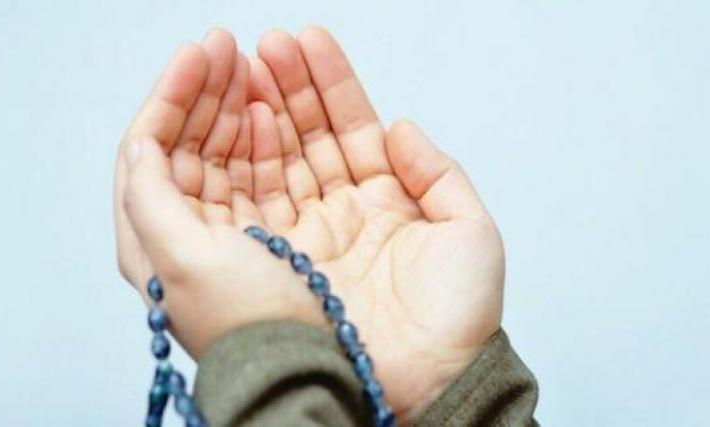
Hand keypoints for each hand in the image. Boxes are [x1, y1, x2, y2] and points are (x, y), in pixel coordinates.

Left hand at [114, 30, 324, 356]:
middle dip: (206, 92)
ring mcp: (244, 232)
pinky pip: (272, 170)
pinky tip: (272, 110)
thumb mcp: (181, 262)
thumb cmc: (254, 328)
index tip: (196, 57)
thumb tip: (138, 146)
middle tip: (226, 47)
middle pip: (192, 145)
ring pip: (233, 151)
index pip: (150, 154)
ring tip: (255, 62)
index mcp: (158, 245)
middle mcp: (197, 237)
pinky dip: (271, 134)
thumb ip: (148, 199)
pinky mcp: (287, 232)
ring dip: (239, 104)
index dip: (170, 99)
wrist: (320, 374)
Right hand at [242, 27, 504, 417]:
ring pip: (276, 162)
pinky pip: (255, 202)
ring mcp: (306, 236)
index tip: (308, 41)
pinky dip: (245, 160)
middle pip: (306, 138)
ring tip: (244, 66)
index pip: (351, 128)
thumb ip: (436, 173)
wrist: (431, 385)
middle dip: (286, 88)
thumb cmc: (457, 320)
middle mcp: (341, 214)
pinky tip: (241, 119)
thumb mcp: (468, 232)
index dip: (330, 84)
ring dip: (260, 112)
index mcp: (385, 201)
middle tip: (265, 46)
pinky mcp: (279, 261)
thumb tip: (400, 127)